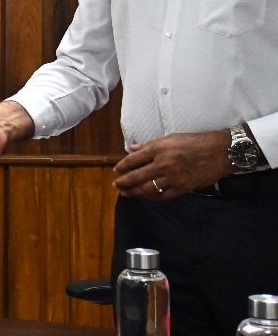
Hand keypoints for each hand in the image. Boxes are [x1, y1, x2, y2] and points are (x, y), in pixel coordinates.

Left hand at [112, 130, 232, 199]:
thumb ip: (150, 145)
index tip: (116, 170)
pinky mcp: (183, 187)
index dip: (123, 166)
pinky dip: (152, 197)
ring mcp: (173, 177)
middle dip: (124, 182)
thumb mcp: (171, 138)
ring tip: (125, 193)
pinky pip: (163, 195)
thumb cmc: (195, 142)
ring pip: (148, 188)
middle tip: (116, 185)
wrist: (220, 152)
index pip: (134, 159)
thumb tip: (133, 148)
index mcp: (159, 148)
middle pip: (137, 176)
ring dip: (134, 191)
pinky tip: (145, 196)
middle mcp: (164, 163)